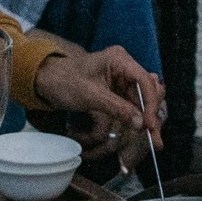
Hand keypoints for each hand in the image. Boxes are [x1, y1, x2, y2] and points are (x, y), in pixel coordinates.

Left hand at [32, 46, 163, 165]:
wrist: (46, 80)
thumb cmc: (64, 81)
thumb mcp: (90, 96)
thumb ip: (117, 109)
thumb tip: (140, 124)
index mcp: (120, 60)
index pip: (144, 81)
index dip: (150, 104)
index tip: (149, 126)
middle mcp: (125, 67)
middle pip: (147, 92)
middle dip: (151, 115)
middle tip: (155, 140)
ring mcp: (122, 79)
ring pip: (142, 101)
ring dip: (146, 120)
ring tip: (152, 140)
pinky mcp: (117, 91)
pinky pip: (132, 105)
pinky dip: (136, 119)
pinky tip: (141, 132)